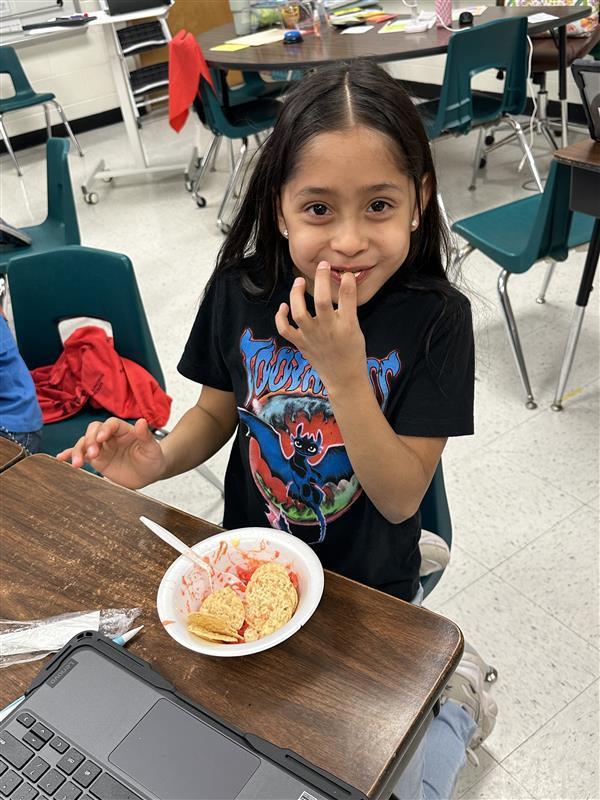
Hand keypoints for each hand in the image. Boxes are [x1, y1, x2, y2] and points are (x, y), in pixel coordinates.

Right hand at [56, 417, 165, 488]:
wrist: (149, 473)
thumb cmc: (152, 458)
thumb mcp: (152, 449)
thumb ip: (145, 436)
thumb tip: (142, 422)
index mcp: (123, 430)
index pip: (110, 424)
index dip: (105, 429)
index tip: (102, 438)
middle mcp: (110, 436)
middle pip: (94, 431)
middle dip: (90, 441)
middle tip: (93, 454)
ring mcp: (102, 447)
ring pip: (85, 443)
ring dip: (78, 450)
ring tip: (77, 463)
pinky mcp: (96, 460)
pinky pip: (81, 455)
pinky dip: (71, 455)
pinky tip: (62, 458)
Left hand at [275, 261, 367, 393]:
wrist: (344, 378)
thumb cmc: (352, 352)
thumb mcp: (356, 329)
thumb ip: (348, 309)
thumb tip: (343, 285)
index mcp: (348, 325)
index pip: (348, 297)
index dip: (347, 281)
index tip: (346, 273)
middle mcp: (329, 330)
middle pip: (321, 300)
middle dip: (321, 279)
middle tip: (323, 265)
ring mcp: (312, 337)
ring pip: (299, 312)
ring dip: (296, 294)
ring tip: (299, 281)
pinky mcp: (301, 343)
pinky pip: (285, 329)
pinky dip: (280, 317)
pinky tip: (284, 306)